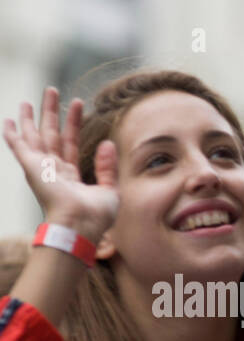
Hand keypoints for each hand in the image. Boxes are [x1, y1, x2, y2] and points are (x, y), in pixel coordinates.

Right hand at [2, 87, 117, 241]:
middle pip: (51, 134)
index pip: (71, 142)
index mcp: (71, 176)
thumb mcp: (110, 190)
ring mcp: (41, 168)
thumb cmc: (96, 216)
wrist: (80, 224)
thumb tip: (108, 144)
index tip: (77, 103)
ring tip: (27, 100)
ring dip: (30, 117)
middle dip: (50, 112)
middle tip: (51, 90)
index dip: (73, 122)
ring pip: (34, 135)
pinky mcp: (31, 166)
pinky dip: (12, 134)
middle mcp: (54, 170)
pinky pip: (18, 146)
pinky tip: (8, 121)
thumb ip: (108, 167)